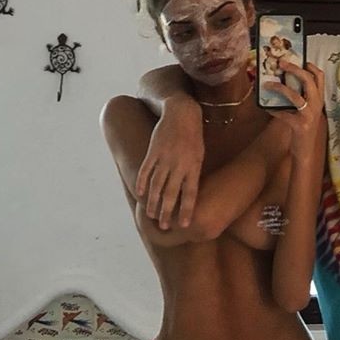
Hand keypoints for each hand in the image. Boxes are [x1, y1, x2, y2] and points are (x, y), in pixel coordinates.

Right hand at [134, 97, 203, 228]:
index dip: (186, 210)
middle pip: (171, 193)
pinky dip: (142, 182)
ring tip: (150, 214)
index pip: (190, 194)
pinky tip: (140, 193)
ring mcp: (165, 157)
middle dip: (166, 212)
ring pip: (156, 185)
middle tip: (163, 226)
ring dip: (152, 201)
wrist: (181, 113)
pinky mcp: (154, 150)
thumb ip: (193, 173)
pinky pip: (146, 170)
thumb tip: (188, 194)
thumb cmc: (193, 137)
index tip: (183, 225)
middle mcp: (179, 164)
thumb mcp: (199, 154)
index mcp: (193, 166)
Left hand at [266, 60, 324, 155]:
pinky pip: (283, 114)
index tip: (299, 59)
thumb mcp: (306, 111)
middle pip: (309, 80)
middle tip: (281, 63)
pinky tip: (266, 108)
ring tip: (268, 84)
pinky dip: (273, 110)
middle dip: (294, 69)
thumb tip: (284, 83)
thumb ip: (301, 98)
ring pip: (295, 95)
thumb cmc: (303, 129)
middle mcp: (317, 105)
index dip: (310, 66)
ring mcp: (309, 115)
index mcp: (319, 100)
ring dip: (279, 87)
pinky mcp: (299, 125)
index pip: (320, 77)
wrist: (305, 151)